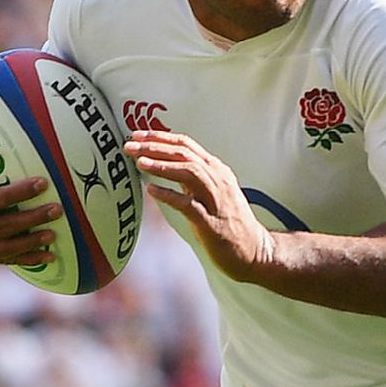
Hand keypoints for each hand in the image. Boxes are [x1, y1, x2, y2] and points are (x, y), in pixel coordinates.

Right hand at [0, 142, 63, 266]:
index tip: (42, 183)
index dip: (20, 193)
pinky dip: (26, 259)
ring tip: (55, 233)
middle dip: (33, 218)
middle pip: (4, 226)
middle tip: (58, 209)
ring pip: (6, 249)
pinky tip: (47, 257)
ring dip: (32, 243)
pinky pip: (3, 259)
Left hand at [124, 130, 273, 281]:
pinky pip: (188, 204)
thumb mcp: (212, 191)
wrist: (255, 250)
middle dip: (155, 147)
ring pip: (189, 172)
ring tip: (140, 161)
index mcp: (216, 170)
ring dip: (162, 165)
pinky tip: (152, 190)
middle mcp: (218, 179)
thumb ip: (192, 177)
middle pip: (184, 154)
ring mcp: (216, 200)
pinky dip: (169, 194)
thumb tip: (165, 165)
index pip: (186, 144)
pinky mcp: (212, 223)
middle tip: (130, 145)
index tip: (138, 135)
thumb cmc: (230, 222)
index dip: (160, 137)